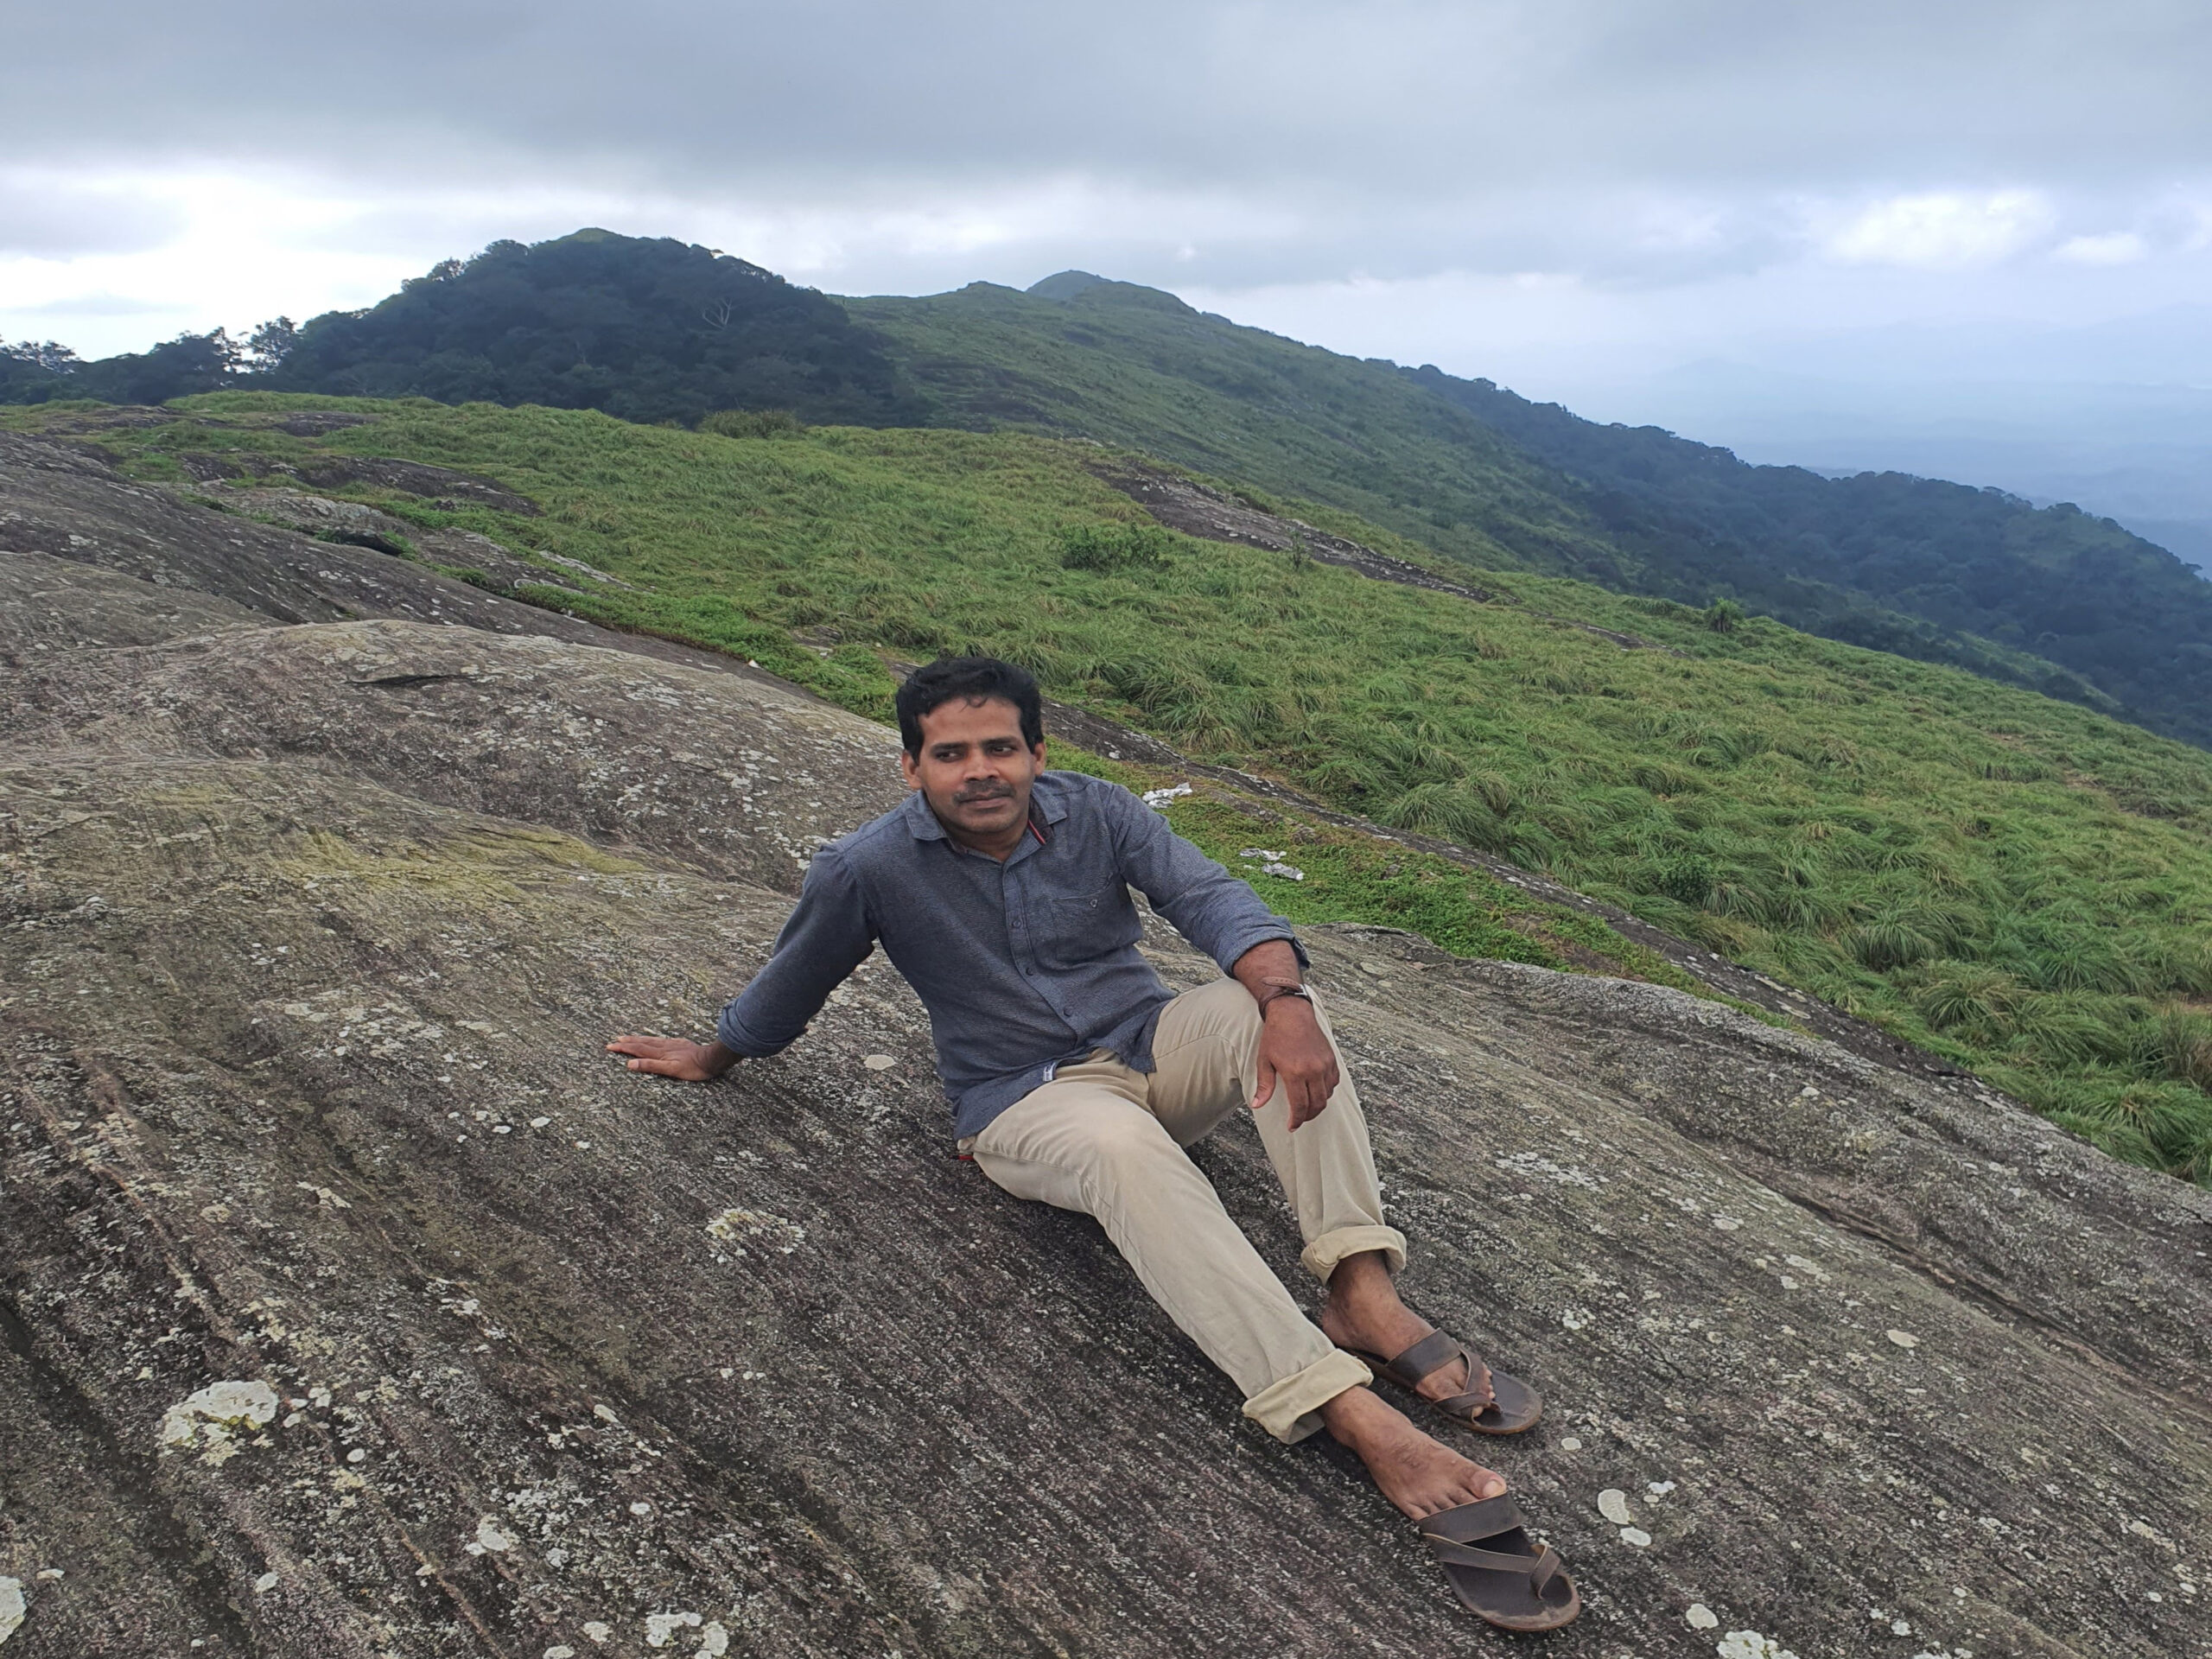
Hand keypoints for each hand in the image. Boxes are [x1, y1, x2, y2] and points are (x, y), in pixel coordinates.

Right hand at [604, 1034, 738, 1081]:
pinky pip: (661, 1040)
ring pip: (651, 1040)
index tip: (610, 1046)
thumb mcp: (670, 1070)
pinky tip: (653, 1039)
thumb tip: (630, 1064)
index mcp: (660, 1053)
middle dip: (627, 1042)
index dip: (623, 1048)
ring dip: (638, 1039)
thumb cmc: (692, 1068)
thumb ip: (650, 1066)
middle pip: (642, 1043)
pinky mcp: (680, 1044)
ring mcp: (672, 1044)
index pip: (637, 1049)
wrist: (711, 1059)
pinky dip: (652, 1039)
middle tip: (615, 1040)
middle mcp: (664, 1046)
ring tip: (628, 1037)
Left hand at [1251, 999, 1338, 1130]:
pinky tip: (1317, 1091)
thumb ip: (1264, 1085)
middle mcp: (1313, 1070)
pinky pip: (1333, 1082)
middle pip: (1317, 1104)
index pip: (1300, 1106)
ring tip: (1307, 1106)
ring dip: (1318, 1104)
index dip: (1297, 1120)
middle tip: (1299, 1119)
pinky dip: (1327, 1091)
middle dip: (1308, 1116)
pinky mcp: (1332, 1059)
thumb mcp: (1264, 1060)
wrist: (1291, 1013)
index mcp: (1295, 1072)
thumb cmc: (1275, 1036)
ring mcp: (1325, 1064)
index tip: (1292, 1126)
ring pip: (1327, 1095)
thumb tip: (1257, 1105)